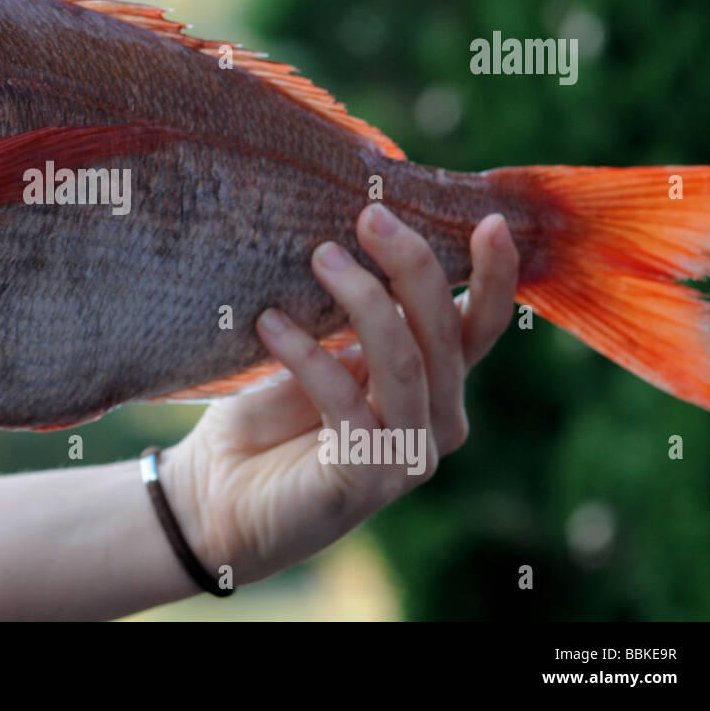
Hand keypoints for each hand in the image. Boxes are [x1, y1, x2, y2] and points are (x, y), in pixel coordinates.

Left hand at [160, 205, 518, 585]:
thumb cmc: (266, 415)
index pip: (478, 327)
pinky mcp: (364, 479)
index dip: (494, 277)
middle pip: (443, 333)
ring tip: (320, 256)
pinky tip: (268, 323)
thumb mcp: (321, 350)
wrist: (215, 494)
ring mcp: (407, 456)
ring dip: (364, 300)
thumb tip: (364, 232)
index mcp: (434, 386)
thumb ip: (356, 316)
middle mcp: (435, 422)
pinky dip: (307, 355)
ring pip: (404, 362)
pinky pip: (344, 401)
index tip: (490, 220)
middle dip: (412, 266)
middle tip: (370, 216)